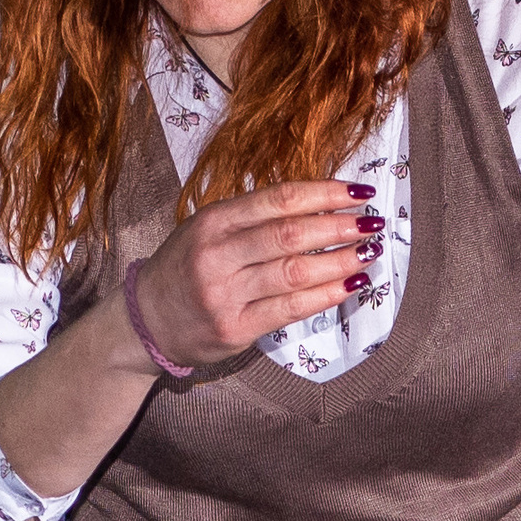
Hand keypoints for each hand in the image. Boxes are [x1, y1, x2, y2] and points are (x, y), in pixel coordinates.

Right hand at [128, 179, 381, 370]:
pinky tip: (351, 285)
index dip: (325, 193)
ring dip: (340, 260)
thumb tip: (321, 205)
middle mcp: (217, 254)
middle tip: (373, 222)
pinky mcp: (235, 328)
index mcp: (214, 221)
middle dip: (340, 226)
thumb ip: (254, 217)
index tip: (359, 191)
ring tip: (368, 252)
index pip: (279, 199)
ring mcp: (225, 294)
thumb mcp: (209, 229)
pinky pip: (291, 308)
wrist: (147, 320)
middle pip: (291, 234)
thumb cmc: (187, 268)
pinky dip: (327, 294)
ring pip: (295, 272)